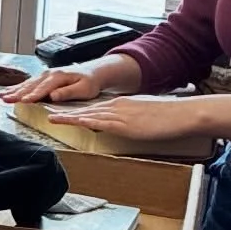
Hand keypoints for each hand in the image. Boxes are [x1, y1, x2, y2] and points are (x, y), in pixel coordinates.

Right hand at [3, 68, 103, 104]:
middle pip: (30, 85)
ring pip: (27, 83)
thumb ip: (68, 92)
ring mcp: (45, 75)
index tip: (23, 101)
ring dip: (14, 90)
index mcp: (58, 76)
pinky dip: (17, 87)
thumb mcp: (84, 89)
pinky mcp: (43, 78)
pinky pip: (28, 83)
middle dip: (17, 93)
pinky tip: (9, 91)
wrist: (92, 73)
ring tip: (2, 96)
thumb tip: (53, 95)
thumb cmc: (89, 83)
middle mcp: (49, 74)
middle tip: (5, 99)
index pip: (43, 88)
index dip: (32, 95)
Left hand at [44, 96, 206, 144]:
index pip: (94, 107)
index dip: (76, 110)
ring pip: (86, 114)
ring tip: (49, 116)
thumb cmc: (170, 117)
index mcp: (122, 104)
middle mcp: (116, 106)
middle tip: (47, 111)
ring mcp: (119, 114)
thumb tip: (126, 126)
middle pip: (86, 109)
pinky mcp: (123, 123)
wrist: (183, 114)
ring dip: (67, 116)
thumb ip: (132, 120)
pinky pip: (96, 122)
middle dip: (65, 111)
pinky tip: (68, 121)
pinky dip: (79, 121)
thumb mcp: (146, 116)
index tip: (61, 111)